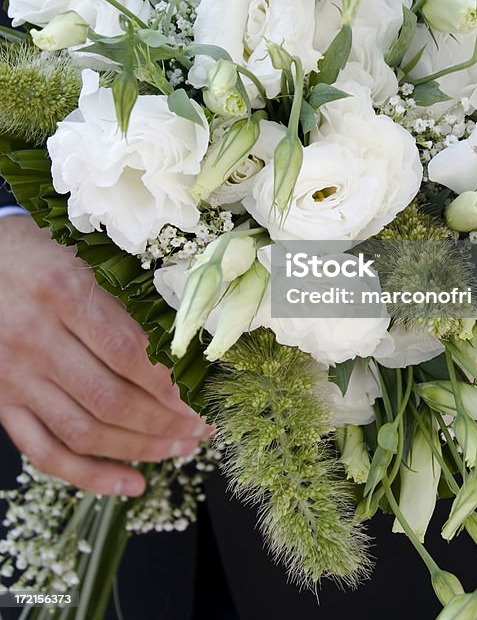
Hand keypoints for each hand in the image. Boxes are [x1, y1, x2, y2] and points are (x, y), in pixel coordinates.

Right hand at [0, 215, 211, 495]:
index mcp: (62, 291)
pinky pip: (45, 452)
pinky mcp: (0, 402)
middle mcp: (35, 339)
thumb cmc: (32, 246)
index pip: (126, 351)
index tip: (203, 396)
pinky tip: (131, 483)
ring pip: (84, 431)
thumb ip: (123, 288)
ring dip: (139, 448)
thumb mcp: (79, 249)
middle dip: (164, 422)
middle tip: (202, 428)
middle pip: (109, 399)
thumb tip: (185, 330)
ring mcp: (14, 377)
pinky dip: (90, 476)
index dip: (168, 381)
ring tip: (181, 449)